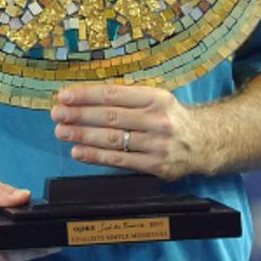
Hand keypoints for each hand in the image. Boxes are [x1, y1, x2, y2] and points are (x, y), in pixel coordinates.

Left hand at [51, 84, 202, 180]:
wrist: (204, 143)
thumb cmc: (168, 117)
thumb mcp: (154, 100)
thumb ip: (124, 99)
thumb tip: (82, 98)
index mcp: (155, 98)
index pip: (113, 95)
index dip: (85, 95)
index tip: (64, 96)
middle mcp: (158, 120)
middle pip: (110, 117)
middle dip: (79, 115)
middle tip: (57, 114)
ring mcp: (158, 144)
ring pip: (113, 139)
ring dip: (82, 136)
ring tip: (61, 132)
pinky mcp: (157, 166)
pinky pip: (120, 160)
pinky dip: (96, 156)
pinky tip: (78, 151)